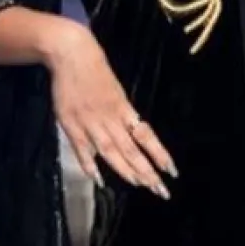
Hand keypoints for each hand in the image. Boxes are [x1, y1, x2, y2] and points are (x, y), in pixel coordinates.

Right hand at [45, 22, 175, 198]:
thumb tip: (136, 133)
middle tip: (161, 191)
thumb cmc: (96, 71)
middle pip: (131, 149)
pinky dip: (89, 165)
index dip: (159, 154)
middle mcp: (111, 119)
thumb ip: (123, 113)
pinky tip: (98, 180)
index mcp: (124, 109)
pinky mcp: (71, 125)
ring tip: (140, 185)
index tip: (172, 171)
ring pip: (111, 152)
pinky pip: (82, 149)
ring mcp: (91, 123)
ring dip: (126, 171)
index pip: (146, 136)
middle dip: (147, 172)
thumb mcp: (116, 90)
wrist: (71, 54)